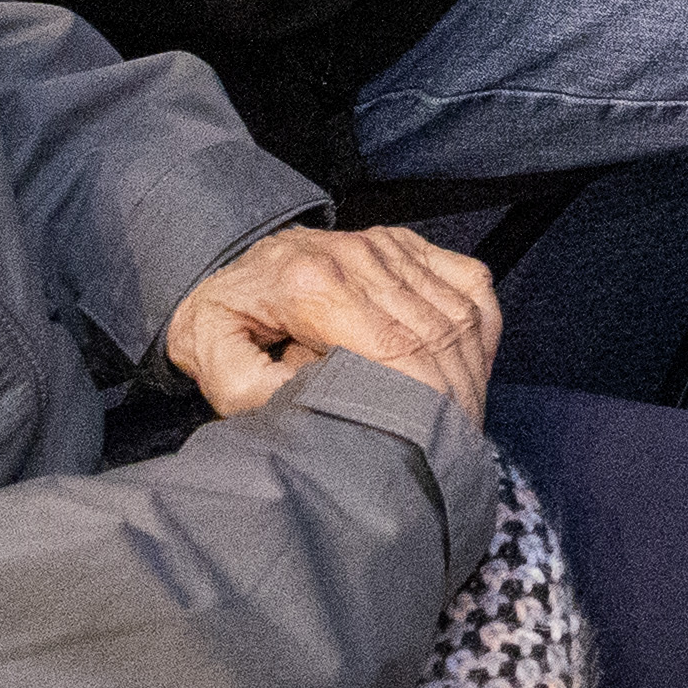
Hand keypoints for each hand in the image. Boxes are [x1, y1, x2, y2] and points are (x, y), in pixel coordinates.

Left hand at [162, 221, 507, 418]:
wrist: (225, 267)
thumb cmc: (223, 320)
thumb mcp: (210, 357)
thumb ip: (247, 386)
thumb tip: (308, 399)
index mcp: (311, 284)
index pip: (393, 348)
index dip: (418, 401)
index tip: (425, 442)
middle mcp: (355, 255)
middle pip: (430, 334)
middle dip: (449, 395)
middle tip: (449, 444)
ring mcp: (384, 244)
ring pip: (453, 310)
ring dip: (467, 368)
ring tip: (458, 416)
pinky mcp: (403, 243)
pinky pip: (466, 281)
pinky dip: (477, 324)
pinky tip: (464, 362)